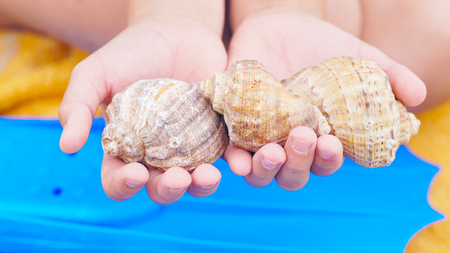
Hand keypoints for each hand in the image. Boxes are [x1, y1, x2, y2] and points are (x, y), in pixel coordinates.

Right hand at [59, 1, 226, 203]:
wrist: (175, 31)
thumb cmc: (131, 53)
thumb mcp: (95, 74)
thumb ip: (77, 107)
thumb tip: (67, 147)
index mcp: (126, 148)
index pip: (118, 179)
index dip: (123, 184)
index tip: (133, 173)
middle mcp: (158, 155)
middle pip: (161, 188)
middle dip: (168, 190)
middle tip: (178, 178)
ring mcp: (190, 146)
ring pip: (196, 180)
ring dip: (203, 186)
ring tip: (209, 176)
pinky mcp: (218, 133)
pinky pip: (227, 155)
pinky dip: (234, 163)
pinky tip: (239, 163)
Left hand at [224, 4, 425, 189]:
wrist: (278, 23)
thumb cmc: (321, 45)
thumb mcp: (358, 55)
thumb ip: (388, 73)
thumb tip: (418, 96)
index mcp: (320, 137)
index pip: (325, 162)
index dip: (328, 160)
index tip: (333, 143)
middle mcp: (289, 143)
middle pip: (293, 174)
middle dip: (299, 163)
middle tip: (304, 137)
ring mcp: (260, 136)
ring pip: (261, 172)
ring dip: (266, 170)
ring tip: (271, 153)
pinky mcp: (234, 124)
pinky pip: (231, 151)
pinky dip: (234, 159)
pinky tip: (237, 159)